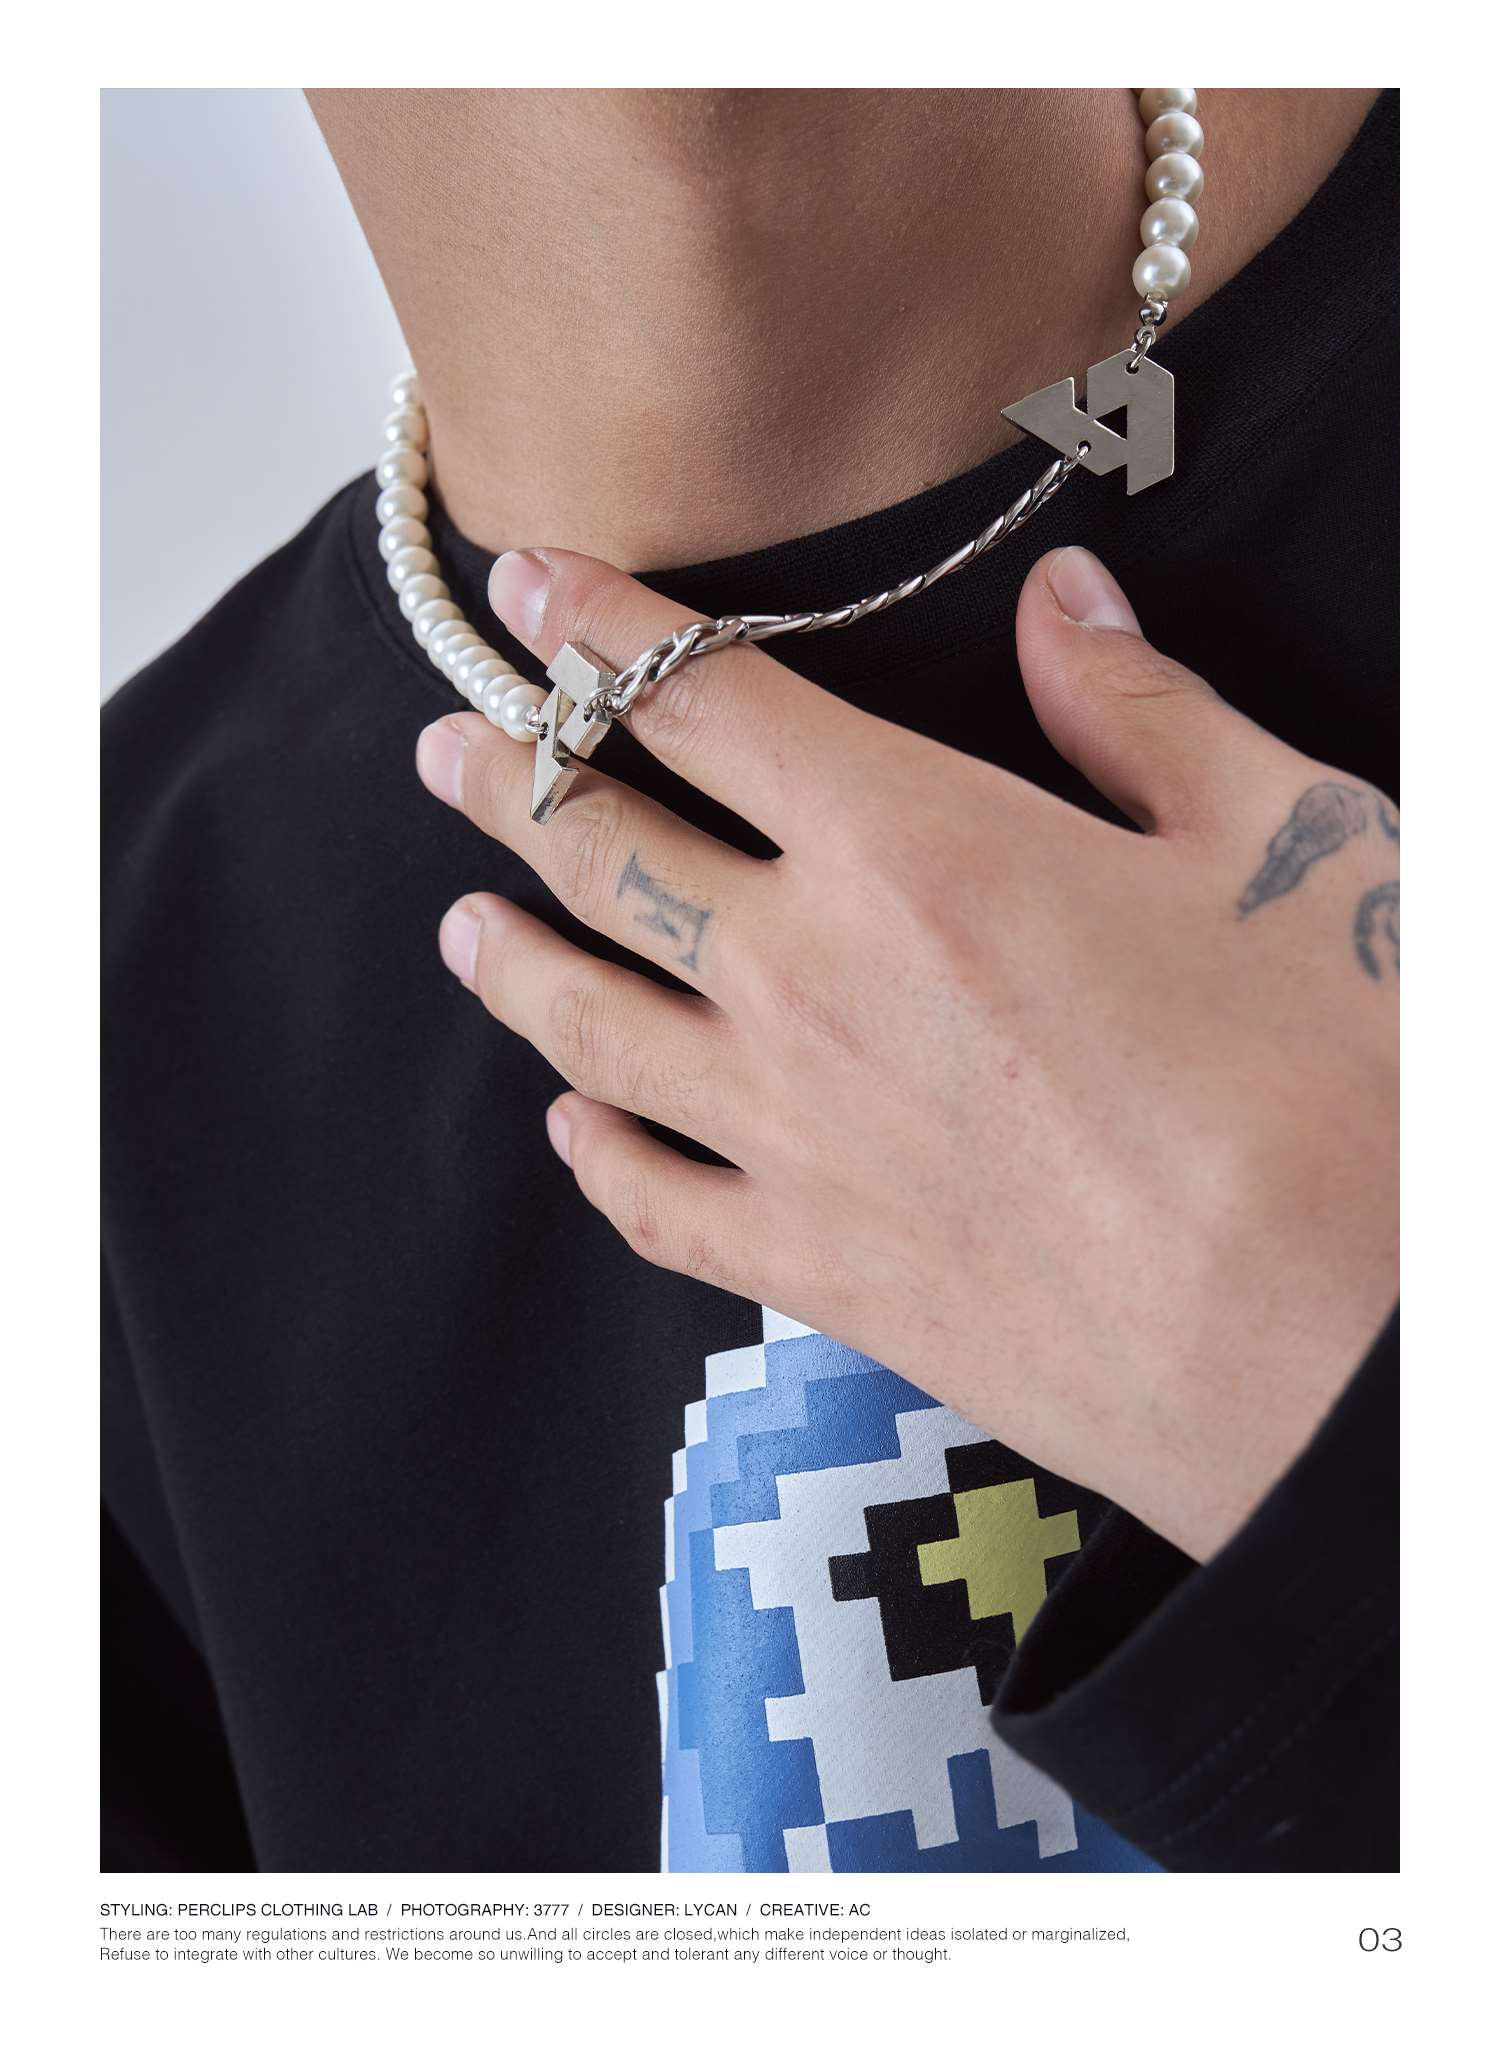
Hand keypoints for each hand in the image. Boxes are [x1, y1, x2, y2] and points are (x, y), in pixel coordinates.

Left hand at [415, 544, 1397, 1560]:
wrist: (1347, 1351)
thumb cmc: (1339, 1088)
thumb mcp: (1280, 844)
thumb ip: (1141, 715)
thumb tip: (1064, 605)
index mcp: (915, 847)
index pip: (700, 702)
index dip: (596, 630)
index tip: (526, 594)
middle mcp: (812, 982)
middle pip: (605, 855)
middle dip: (512, 784)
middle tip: (447, 752)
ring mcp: (796, 1137)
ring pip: (591, 1023)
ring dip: (512, 959)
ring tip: (463, 924)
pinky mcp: (820, 1270)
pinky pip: (655, 1203)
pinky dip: (595, 1155)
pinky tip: (569, 1124)